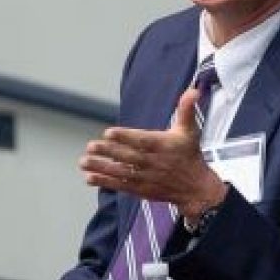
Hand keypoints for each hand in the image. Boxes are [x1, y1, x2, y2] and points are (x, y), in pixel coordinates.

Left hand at [79, 87, 227, 221]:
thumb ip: (186, 110)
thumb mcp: (190, 131)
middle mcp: (153, 162)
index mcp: (163, 145)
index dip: (125, 137)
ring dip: (101, 167)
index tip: (109, 132)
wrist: (195, 188)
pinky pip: (121, 185)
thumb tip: (193, 90)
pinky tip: (89, 177)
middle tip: (91, 146)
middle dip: (108, 151)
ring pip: (121, 172)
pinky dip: (105, 182)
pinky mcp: (141, 189)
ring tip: (84, 162)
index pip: (142, 140)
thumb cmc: (189, 155)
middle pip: (128, 156)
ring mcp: (146, 177)